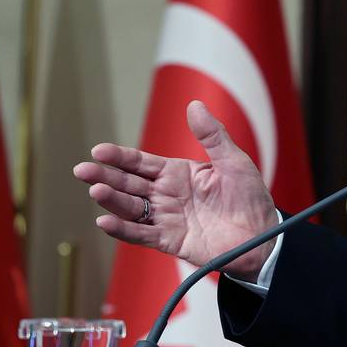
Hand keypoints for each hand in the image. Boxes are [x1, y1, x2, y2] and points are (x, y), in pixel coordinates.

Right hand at [73, 100, 277, 282]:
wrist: (263, 236)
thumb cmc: (250, 197)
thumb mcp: (234, 161)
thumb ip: (212, 136)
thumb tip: (194, 105)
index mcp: (179, 173)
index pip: (142, 163)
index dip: (120, 157)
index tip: (99, 151)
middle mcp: (167, 195)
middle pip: (129, 184)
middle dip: (105, 177)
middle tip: (82, 171)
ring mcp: (166, 218)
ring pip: (131, 208)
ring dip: (112, 200)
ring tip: (95, 191)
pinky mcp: (170, 241)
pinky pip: (141, 234)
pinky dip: (123, 229)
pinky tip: (105, 221)